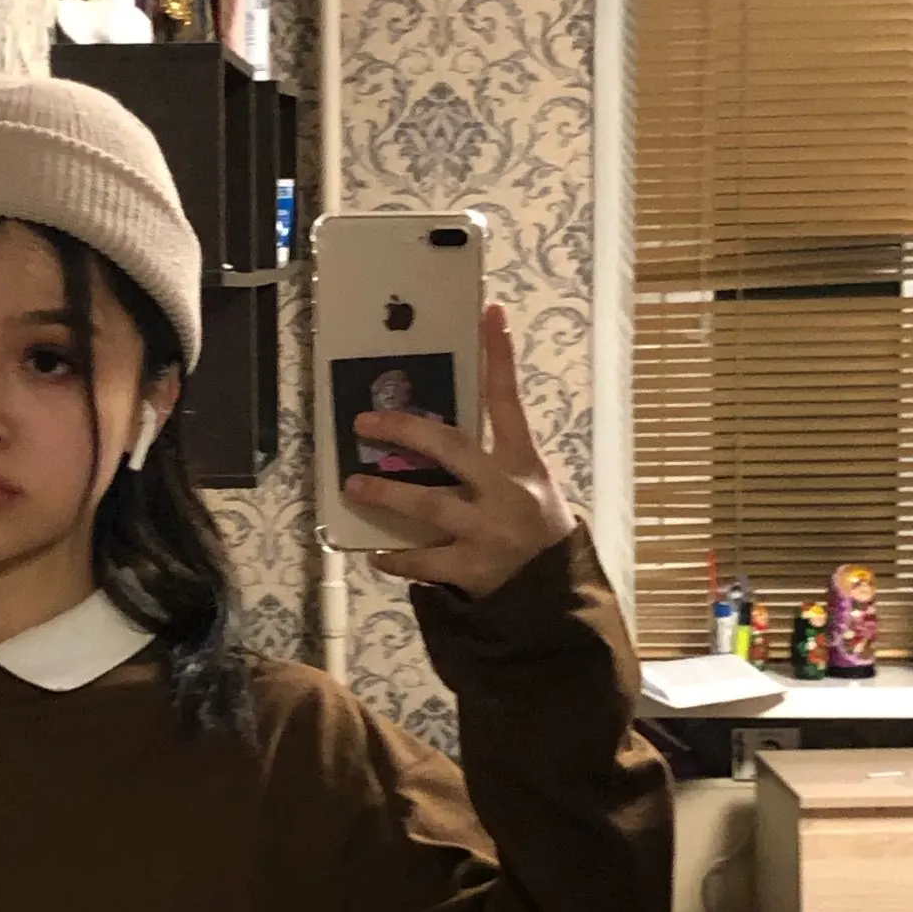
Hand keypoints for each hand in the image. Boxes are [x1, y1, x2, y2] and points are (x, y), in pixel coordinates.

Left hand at [345, 302, 576, 596]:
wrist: (559, 596)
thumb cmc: (538, 530)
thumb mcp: (530, 485)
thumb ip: (492, 461)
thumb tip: (430, 437)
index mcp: (525, 463)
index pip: (508, 401)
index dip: (500, 357)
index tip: (490, 314)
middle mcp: (507, 491)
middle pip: (453, 448)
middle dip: (406, 431)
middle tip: (365, 420)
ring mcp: (489, 532)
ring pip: (429, 507)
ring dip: (387, 496)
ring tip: (353, 486)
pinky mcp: (474, 570)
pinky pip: (425, 564)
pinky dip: (398, 560)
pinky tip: (377, 554)